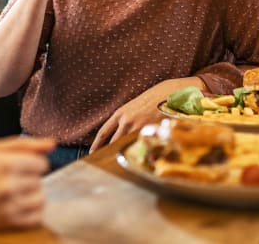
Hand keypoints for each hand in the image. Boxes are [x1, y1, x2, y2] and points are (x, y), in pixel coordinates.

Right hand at [0, 136, 54, 232]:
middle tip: (10, 178)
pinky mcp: (5, 223)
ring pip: (40, 200)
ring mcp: (7, 206)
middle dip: (29, 179)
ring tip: (14, 192)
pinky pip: (35, 218)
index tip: (18, 165)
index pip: (42, 164)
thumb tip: (52, 144)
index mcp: (5, 163)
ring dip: (32, 195)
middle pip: (40, 181)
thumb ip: (23, 144)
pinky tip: (17, 205)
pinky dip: (31, 212)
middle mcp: (8, 185)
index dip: (31, 163)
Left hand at [89, 77, 205, 152]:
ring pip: (126, 145)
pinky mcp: (149, 131)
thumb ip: (124, 120)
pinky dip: (139, 153)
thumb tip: (118, 135)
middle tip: (105, 162)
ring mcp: (137, 127)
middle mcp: (126, 121)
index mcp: (120, 114)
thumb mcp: (132, 108)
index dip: (96, 144)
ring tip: (122, 164)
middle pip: (113, 142)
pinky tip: (140, 158)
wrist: (165, 93)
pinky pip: (140, 146)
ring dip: (124, 154)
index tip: (92, 152)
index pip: (103, 132)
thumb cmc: (149, 101)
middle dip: (109, 152)